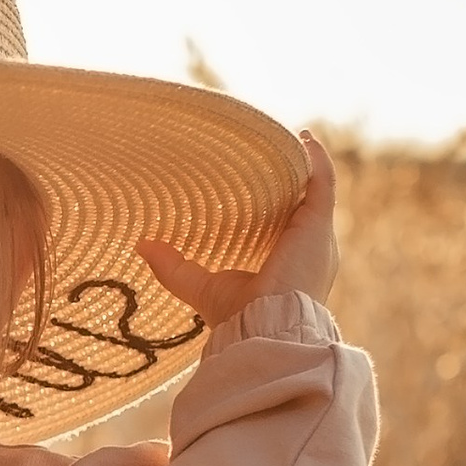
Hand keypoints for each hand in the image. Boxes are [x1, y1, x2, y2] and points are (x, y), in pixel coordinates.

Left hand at [139, 132, 337, 325]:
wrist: (265, 327)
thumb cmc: (239, 316)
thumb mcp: (201, 287)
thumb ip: (173, 267)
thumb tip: (141, 246)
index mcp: (288, 266)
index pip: (285, 229)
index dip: (276, 206)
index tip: (259, 184)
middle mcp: (309, 251)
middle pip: (303, 208)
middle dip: (291, 183)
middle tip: (271, 158)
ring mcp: (318, 238)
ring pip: (316, 192)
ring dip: (305, 166)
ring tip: (291, 142)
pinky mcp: (318, 225)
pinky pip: (324, 183)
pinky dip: (316, 160)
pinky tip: (303, 138)